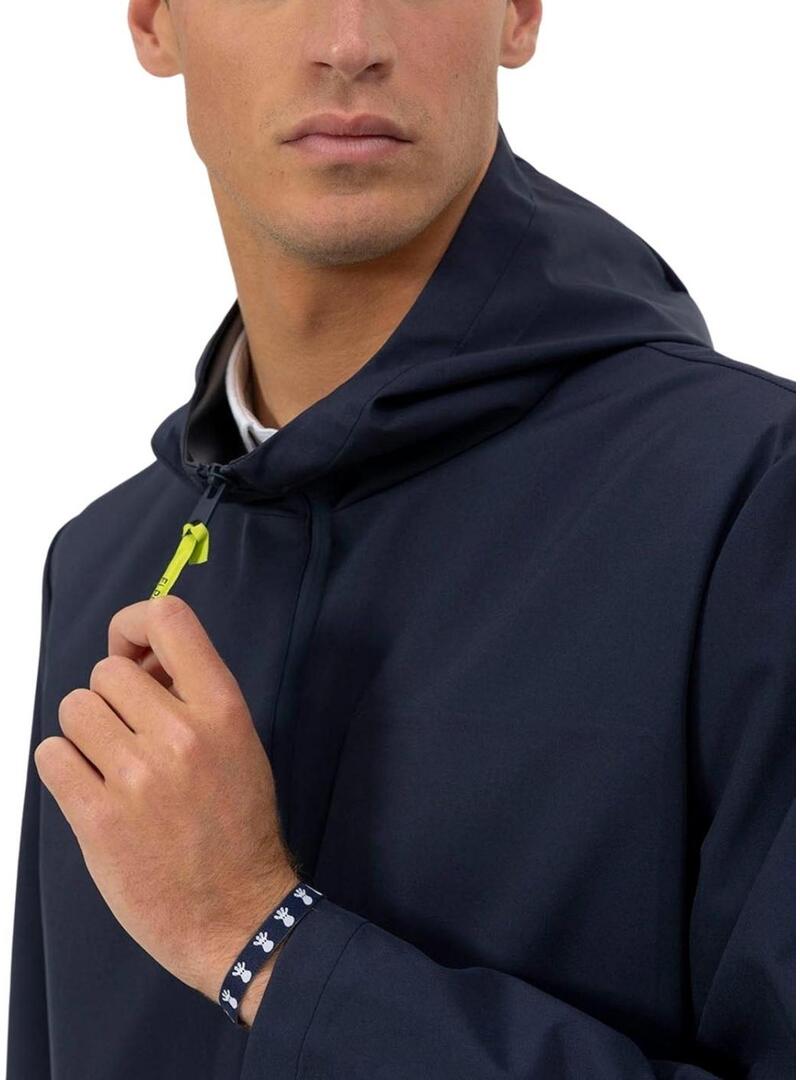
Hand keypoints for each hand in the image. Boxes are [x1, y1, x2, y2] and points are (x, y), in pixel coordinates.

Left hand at [34, 594, 299, 1005]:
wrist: (234, 914)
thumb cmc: (238, 826)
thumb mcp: (240, 745)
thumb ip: (193, 697)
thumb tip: (140, 659)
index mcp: (222, 709)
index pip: (168, 619)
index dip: (135, 624)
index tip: (132, 651)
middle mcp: (180, 733)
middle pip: (106, 672)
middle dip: (112, 700)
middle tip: (130, 736)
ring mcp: (136, 776)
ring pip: (74, 708)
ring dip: (85, 733)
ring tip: (112, 767)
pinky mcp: (98, 817)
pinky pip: (51, 755)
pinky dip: (64, 767)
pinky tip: (91, 790)